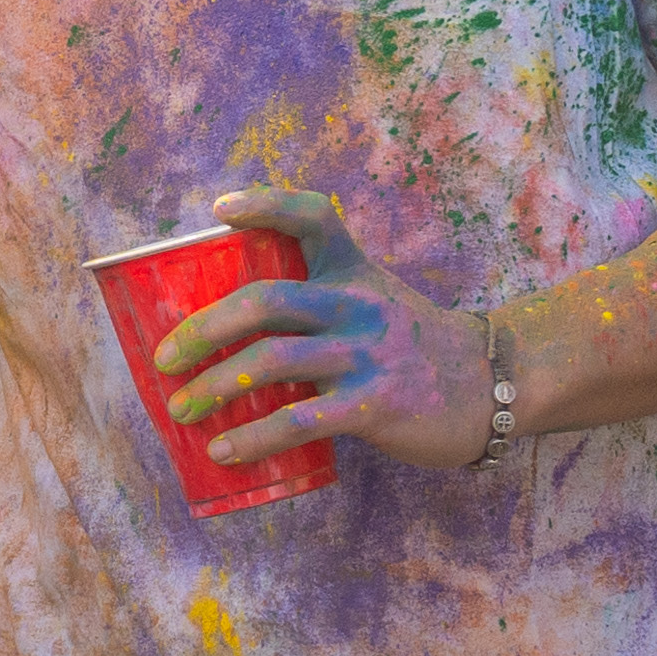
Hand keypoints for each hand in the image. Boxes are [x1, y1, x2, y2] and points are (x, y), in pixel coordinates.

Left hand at [154, 187, 499, 472]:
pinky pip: (300, 420)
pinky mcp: (375, 404)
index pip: (311, 214)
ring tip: (181, 410)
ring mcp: (367, 353)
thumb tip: (229, 334)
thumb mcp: (375, 300)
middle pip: (264, 299)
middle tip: (164, 359)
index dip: (263, 204)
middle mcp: (357, 303)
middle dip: (201, 328)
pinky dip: (253, 437)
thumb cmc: (413, 347)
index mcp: (354, 269)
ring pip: (271, 361)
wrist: (493, 385)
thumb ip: (320, 302)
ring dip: (213, 387)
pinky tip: (223, 452)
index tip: (218, 209)